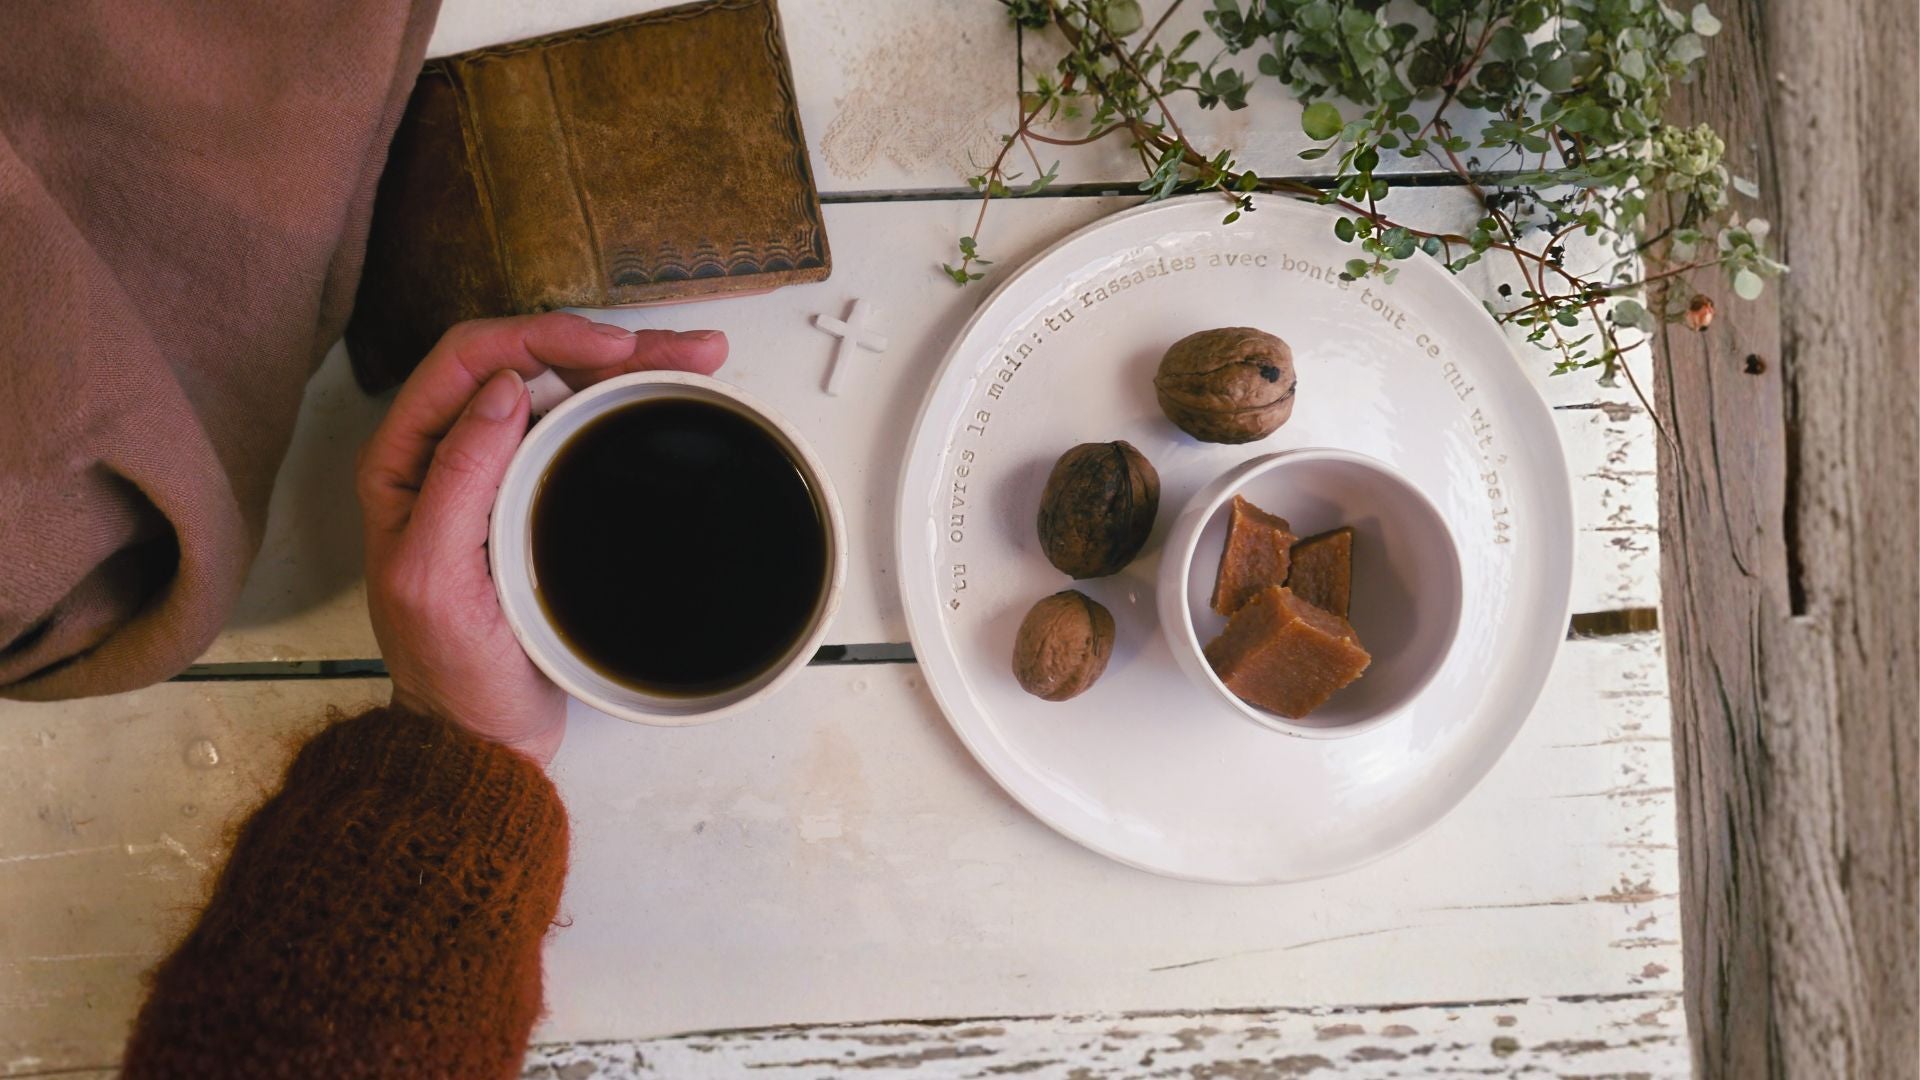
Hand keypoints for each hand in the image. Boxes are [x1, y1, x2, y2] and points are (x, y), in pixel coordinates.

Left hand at [355, 312, 727, 763]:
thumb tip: (501, 388)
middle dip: (604, 341)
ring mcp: (498, 469)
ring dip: (630, 366)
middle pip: (525, 360)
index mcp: (406, 458)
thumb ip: (456, 479)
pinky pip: (581, 429)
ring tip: (697, 358)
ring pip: (562, 388)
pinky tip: (671, 395)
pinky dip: (628, 405)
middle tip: (680, 348)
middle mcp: (449, 450)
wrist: (482, 733)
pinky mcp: (538, 493)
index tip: (612, 346)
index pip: (468, 359)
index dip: (541, 335)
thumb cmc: (447, 670)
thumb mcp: (434, 579)